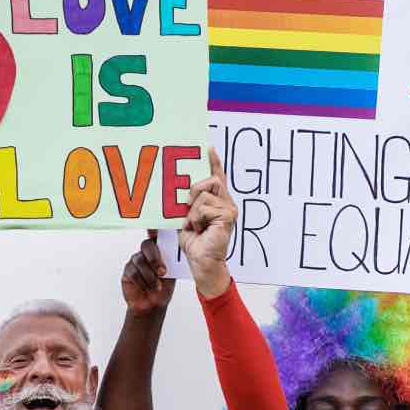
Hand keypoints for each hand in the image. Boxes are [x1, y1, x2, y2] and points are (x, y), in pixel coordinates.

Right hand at [120, 230, 175, 313]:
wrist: (152, 305)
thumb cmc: (163, 288)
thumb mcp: (172, 275)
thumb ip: (172, 262)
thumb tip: (178, 250)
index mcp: (159, 251)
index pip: (156, 236)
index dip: (155, 229)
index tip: (157, 229)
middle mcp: (146, 253)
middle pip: (147, 245)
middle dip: (154, 258)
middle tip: (162, 272)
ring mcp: (135, 261)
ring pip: (140, 260)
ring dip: (150, 276)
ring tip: (157, 286)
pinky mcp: (128, 271)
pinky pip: (133, 272)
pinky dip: (142, 282)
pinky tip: (147, 288)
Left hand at [178, 148, 233, 297]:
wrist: (202, 261)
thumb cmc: (195, 242)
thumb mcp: (187, 216)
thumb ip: (188, 202)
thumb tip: (181, 190)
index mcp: (218, 201)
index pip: (216, 176)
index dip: (213, 161)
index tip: (208, 147)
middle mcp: (226, 202)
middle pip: (210, 180)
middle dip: (194, 192)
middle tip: (189, 209)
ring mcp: (229, 208)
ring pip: (203, 193)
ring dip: (192, 210)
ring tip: (195, 225)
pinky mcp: (227, 215)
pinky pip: (204, 206)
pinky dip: (196, 218)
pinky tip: (200, 229)